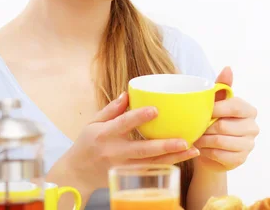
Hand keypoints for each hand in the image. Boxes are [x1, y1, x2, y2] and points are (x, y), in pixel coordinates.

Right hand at [60, 92, 199, 189]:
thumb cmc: (86, 144)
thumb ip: (111, 109)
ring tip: (192, 149)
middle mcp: (114, 152)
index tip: (156, 109)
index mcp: (104, 134)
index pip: (123, 124)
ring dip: (173, 157)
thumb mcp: (93, 123)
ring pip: (152, 163)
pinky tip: (183, 157)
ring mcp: (122, 167)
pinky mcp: (128, 176)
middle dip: (164, 145)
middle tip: (184, 140)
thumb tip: (128, 94)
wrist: (77, 173)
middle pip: (142, 150)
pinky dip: (168, 164)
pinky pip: (151, 170)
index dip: (139, 117)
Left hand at [194, 67, 259, 171]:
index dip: (215, 109)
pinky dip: (206, 151)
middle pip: (224, 126)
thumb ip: (221, 85)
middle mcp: (253, 127)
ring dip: (203, 140)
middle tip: (193, 127)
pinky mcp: (241, 159)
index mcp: (249, 110)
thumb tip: (228, 68)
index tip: (200, 111)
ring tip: (194, 136)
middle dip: (205, 127)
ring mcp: (249, 145)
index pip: (234, 107)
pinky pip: (220, 155)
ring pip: (220, 141)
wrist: (209, 147)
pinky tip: (201, 148)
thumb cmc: (212, 119)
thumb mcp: (215, 101)